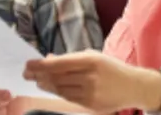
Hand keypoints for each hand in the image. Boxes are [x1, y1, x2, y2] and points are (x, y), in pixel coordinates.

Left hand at [23, 51, 160, 113]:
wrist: (133, 86)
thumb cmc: (110, 68)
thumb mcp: (93, 56)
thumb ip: (70, 59)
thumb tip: (48, 59)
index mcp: (90, 60)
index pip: (59, 64)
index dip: (41, 65)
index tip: (28, 64)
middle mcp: (90, 76)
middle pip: (57, 77)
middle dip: (39, 75)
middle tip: (27, 73)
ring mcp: (90, 92)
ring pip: (60, 89)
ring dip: (46, 84)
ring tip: (37, 80)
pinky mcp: (91, 104)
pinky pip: (68, 98)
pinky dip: (58, 92)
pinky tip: (51, 87)